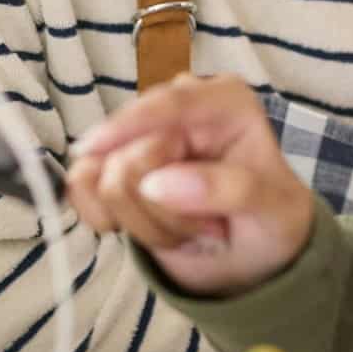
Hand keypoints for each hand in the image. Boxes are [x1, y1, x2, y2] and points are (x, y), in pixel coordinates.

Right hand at [67, 75, 315, 296]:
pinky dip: (108, 220)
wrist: (253, 251)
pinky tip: (149, 229)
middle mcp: (177, 109)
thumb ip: (226, 189)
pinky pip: (80, 187)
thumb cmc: (270, 218)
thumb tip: (157, 181)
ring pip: (102, 176)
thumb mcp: (271, 208)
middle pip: (129, 151)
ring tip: (190, 228)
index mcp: (224, 100)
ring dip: (145, 221)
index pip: (169, 104)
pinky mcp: (113, 164)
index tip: (95, 148)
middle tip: (207, 226)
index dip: (130, 124)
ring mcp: (141, 136)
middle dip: (163, 207)